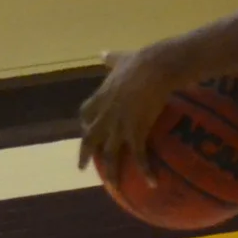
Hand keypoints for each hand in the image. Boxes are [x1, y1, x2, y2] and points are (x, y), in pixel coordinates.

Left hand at [76, 45, 178, 183]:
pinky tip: (152, 183)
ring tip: (112, 185)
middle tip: (82, 167)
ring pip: (109, 154)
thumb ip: (110, 58)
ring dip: (110, 171)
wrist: (154, 67)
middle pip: (90, 139)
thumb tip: (102, 52)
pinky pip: (138, 157)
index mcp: (101, 97)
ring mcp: (119, 125)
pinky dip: (144, 171)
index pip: (85, 113)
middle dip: (85, 154)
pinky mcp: (136, 131)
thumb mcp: (120, 58)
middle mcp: (106, 115)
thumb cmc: (140, 61)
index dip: (86, 124)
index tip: (87, 130)